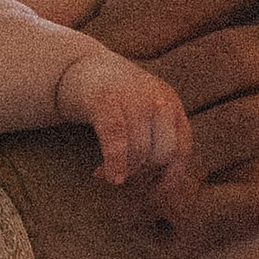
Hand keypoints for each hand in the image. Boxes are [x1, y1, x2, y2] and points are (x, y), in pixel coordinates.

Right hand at [53, 40, 192, 186]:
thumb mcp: (142, 112)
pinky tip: (105, 175)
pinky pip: (117, 139)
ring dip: (124, 172)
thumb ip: (156, 138)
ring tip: (106, 174)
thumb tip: (162, 188)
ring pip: (140, 150)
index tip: (153, 193)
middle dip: (144, 175)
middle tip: (124, 178)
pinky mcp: (105, 99)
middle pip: (163, 153)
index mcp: (171, 103)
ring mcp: (132, 96)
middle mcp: (157, 97)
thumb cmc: (112, 98)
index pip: (182, 148)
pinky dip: (114, 162)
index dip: (170, 177)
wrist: (76, 64)